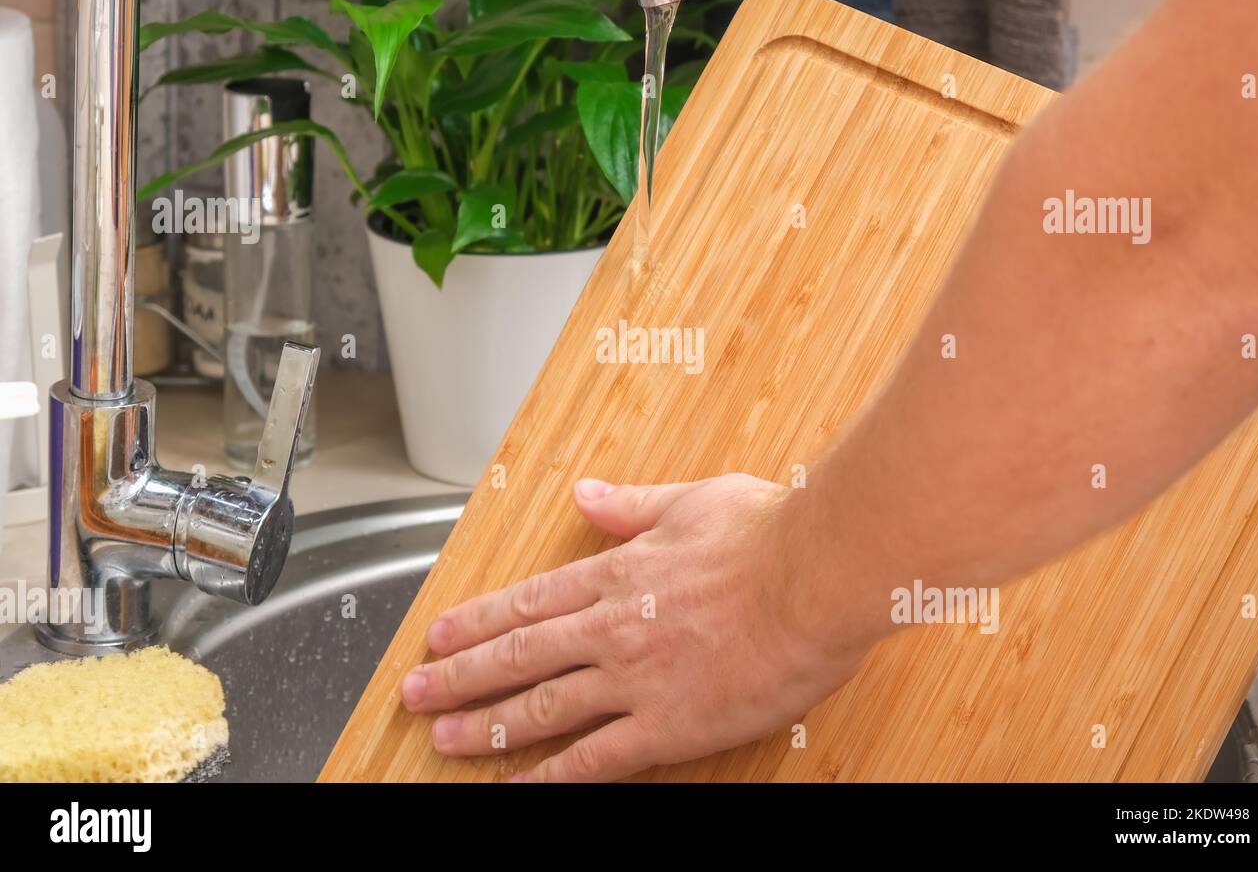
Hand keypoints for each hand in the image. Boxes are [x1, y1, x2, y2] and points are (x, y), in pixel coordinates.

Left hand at [399, 473, 872, 781]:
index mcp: (617, 573)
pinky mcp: (670, 725)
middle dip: (460, 677)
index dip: (477, 622)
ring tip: (444, 739)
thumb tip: (586, 496)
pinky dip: (554, 777)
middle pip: (518, 657)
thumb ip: (631, 506)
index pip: (528, 603)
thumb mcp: (692, 500)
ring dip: (488, 726)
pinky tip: (523, 788)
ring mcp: (635, 679)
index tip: (439, 636)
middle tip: (416, 694)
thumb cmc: (766, 533)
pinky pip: (599, 758)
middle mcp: (611, 628)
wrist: (815, 576)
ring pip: (543, 707)